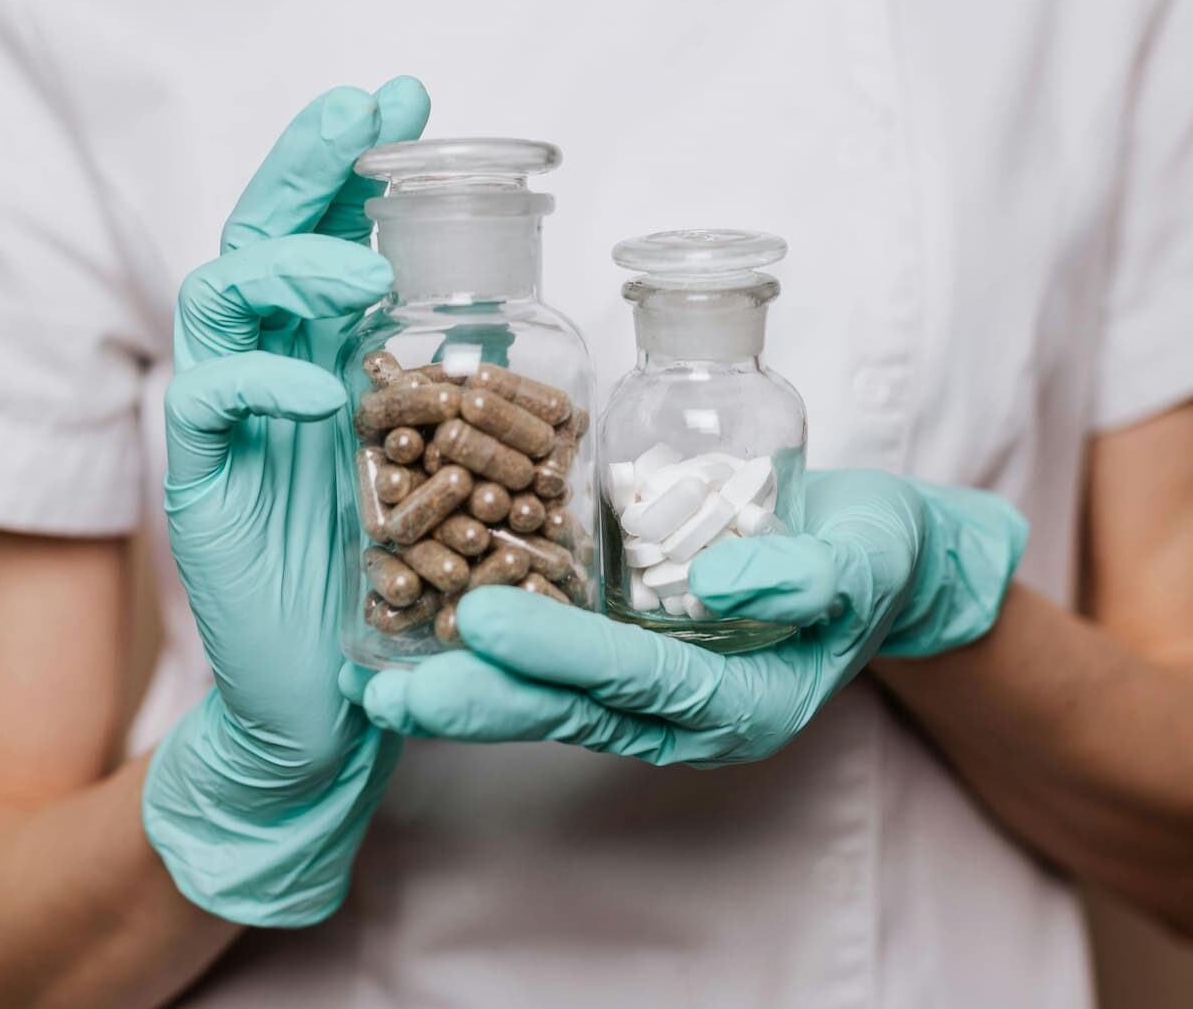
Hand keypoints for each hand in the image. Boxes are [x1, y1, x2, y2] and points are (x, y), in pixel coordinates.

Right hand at [143, 78, 429, 925]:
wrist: (325, 688)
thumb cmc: (383, 566)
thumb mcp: (424, 453)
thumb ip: (435, 374)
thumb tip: (509, 304)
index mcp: (324, 347)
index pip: (324, 228)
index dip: (353, 159)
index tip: (403, 96)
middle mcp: (272, 363)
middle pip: (263, 231)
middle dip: (309, 161)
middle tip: (359, 106)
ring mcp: (231, 416)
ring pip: (224, 293)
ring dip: (295, 263)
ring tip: (368, 270)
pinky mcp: (203, 480)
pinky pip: (209, 399)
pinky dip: (264, 379)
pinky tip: (325, 390)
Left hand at [349, 469, 1026, 766]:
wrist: (877, 551)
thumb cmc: (877, 555)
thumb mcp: (863, 559)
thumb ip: (804, 574)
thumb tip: (720, 585)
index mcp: (744, 706)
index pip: (643, 683)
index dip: (564, 655)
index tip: (487, 625)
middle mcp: (689, 711)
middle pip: (578, 709)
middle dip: (483, 700)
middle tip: (392, 691)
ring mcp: (659, 683)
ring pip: (556, 694)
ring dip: (472, 685)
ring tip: (385, 680)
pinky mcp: (636, 643)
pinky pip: (562, 657)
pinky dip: (502, 650)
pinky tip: (438, 629)